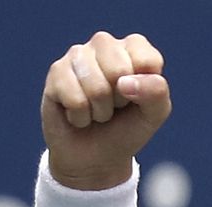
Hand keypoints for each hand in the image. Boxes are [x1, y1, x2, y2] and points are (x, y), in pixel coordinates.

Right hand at [41, 31, 171, 189]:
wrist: (95, 156)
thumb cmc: (127, 128)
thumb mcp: (154, 114)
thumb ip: (156, 93)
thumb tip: (125, 81)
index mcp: (135, 48)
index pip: (147, 59)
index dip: (145, 90)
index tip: (138, 98)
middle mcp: (104, 44)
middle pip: (118, 70)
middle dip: (120, 100)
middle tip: (115, 106)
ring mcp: (77, 55)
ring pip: (96, 87)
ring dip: (100, 111)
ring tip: (97, 111)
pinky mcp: (56, 72)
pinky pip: (75, 99)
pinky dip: (81, 117)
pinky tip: (79, 113)